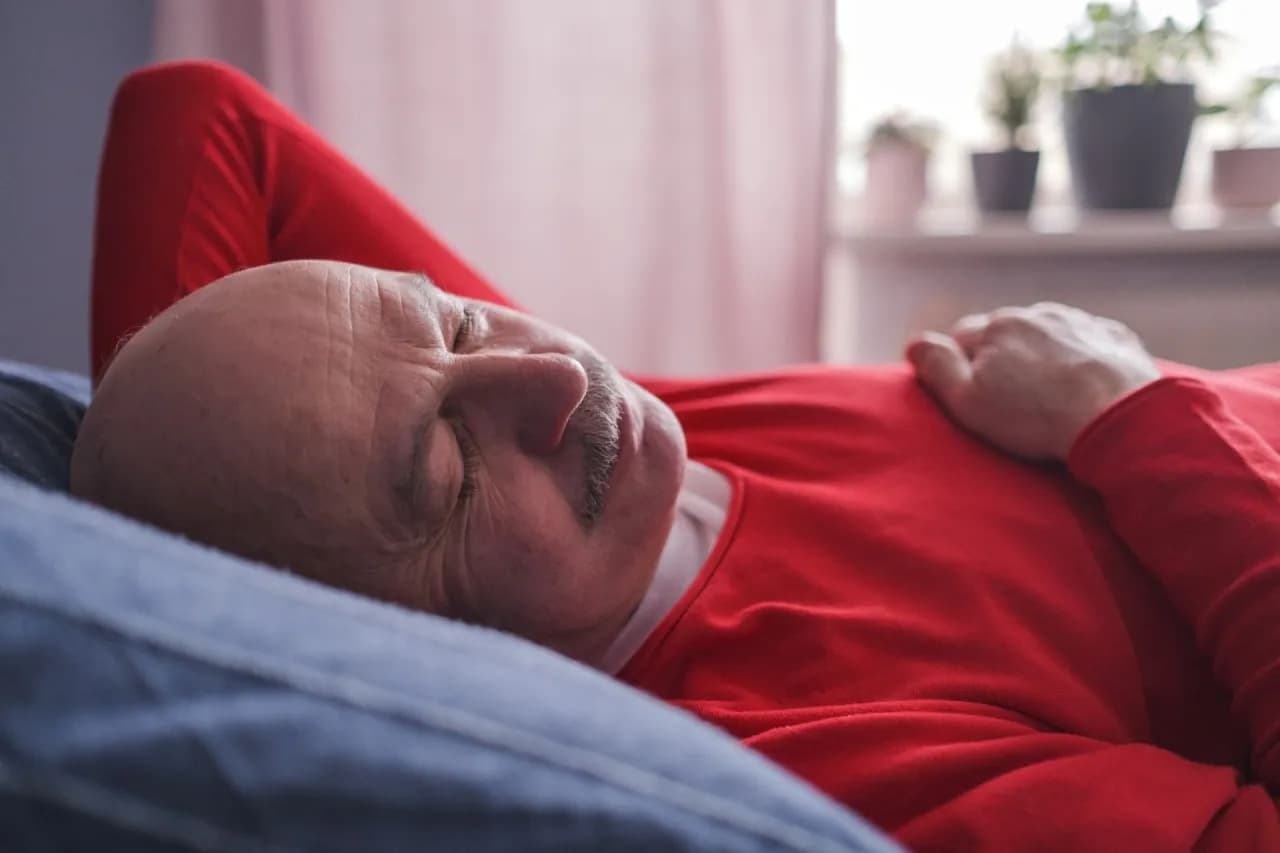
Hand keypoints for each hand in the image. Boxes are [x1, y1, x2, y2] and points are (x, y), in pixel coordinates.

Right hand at [905, 303, 1160, 460]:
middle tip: (1013, 401)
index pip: (961, 338)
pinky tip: (1084, 388)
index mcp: (997, 326)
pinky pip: (1087, 341)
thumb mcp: (969, 402)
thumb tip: (913, 343)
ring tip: (1050, 396)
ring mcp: (1079, 321)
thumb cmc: (1037, 417)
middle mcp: (1036, 312)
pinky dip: (1081, 358)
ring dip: (1042, 355)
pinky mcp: (1114, 336)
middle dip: (1004, 358)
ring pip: (1046, 334)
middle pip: (1005, 332)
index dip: (963, 368)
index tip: (977, 397)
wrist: (1119, 419)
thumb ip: (937, 368)